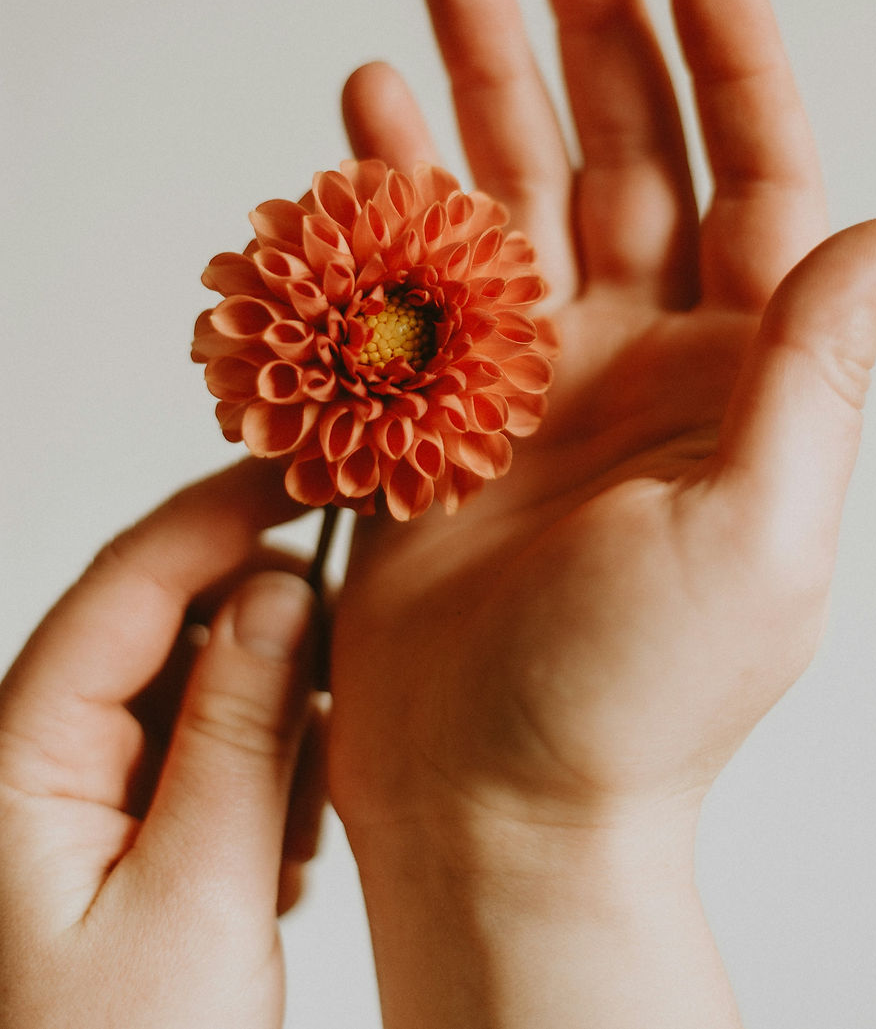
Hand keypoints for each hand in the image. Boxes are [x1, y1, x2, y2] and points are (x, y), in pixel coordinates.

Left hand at [0, 462, 326, 1028]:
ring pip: (188, 689)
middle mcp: (35, 761)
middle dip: (260, 635)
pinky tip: (274, 861)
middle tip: (346, 671)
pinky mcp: (113, 836)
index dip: (222, 512)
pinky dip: (253, 778)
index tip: (313, 473)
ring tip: (291, 831)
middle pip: (162, 625)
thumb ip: (240, 727)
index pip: (128, 583)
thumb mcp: (199, 898)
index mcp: (18, 761)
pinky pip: (194, 753)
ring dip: (263, 724)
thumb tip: (282, 589)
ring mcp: (73, 799)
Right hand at [328, 0, 875, 1024]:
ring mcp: (533, 371)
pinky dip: (392, 189)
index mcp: (739, 370)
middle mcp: (642, 351)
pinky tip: (371, 110)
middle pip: (621, 151)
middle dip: (588, 28)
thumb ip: (819, 368)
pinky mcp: (438, 405)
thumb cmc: (641, 697)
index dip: (732, 62)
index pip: (753, 178)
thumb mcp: (767, 528)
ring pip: (509, 189)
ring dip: (479, 79)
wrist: (497, 800)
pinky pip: (415, 269)